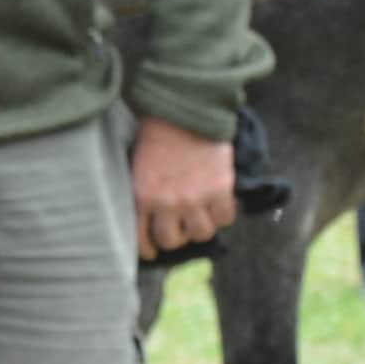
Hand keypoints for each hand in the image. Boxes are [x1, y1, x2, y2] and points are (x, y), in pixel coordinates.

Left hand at [133, 119, 237, 259]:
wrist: (186, 112)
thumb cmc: (158, 137)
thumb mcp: (138, 168)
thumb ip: (144, 195)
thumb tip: (151, 221)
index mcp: (142, 197)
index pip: (142, 239)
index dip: (150, 249)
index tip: (154, 251)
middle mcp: (167, 203)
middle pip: (173, 241)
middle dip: (177, 236)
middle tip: (182, 225)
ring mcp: (195, 198)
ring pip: (201, 234)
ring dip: (201, 226)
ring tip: (201, 212)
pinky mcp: (220, 189)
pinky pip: (226, 218)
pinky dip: (224, 214)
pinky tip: (219, 203)